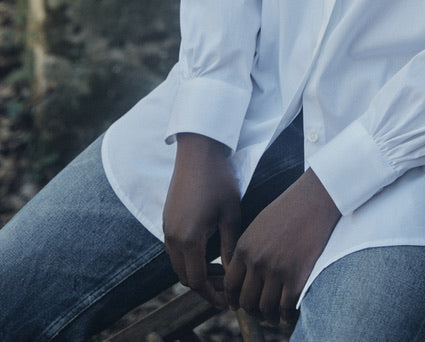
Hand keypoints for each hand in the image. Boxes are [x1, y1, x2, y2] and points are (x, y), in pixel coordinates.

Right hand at [162, 133, 243, 308]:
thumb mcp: (231, 213)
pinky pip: (174, 250)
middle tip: (227, 288)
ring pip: (178, 265)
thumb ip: (230, 246)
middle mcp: (173, 237)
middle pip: (185, 277)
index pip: (196, 281)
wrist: (197, 151)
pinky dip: (188, 259)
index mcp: (189, 238)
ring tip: (219, 272)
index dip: (212, 295)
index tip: (228, 300)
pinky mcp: (166, 220)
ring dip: (195, 273)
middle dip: (205, 288)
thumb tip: (232, 273)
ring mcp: (166, 228)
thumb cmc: (218, 179)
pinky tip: (207, 254)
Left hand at [224, 168, 341, 325]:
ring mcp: (276, 270)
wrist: (315, 199)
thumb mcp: (259, 226)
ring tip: (274, 317)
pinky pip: (286, 309)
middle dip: (251, 311)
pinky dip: (286, 317)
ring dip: (269, 317)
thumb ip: (248, 250)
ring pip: (265, 309)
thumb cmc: (288, 209)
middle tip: (259, 313)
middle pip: (246, 301)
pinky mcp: (296, 277)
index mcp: (244, 247)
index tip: (238, 305)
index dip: (233, 299)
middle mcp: (257, 261)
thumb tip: (241, 277)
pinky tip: (288, 315)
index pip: (230, 285)